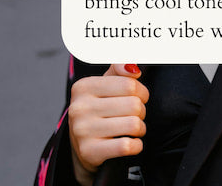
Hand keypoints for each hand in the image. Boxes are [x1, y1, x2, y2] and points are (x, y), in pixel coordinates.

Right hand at [68, 64, 148, 185]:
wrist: (81, 145)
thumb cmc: (99, 108)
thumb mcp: (105, 85)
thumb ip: (119, 69)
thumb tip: (133, 68)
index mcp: (84, 87)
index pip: (129, 84)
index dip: (142, 92)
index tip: (139, 97)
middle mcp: (79, 108)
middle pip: (133, 105)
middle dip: (141, 111)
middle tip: (136, 114)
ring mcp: (82, 131)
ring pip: (133, 125)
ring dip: (140, 128)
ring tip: (134, 128)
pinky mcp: (89, 152)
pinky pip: (126, 146)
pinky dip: (136, 145)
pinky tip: (132, 143)